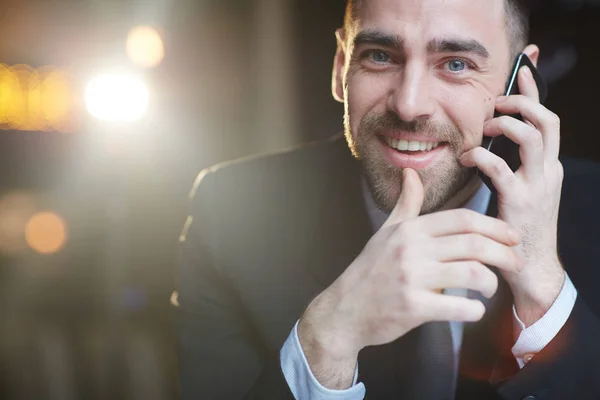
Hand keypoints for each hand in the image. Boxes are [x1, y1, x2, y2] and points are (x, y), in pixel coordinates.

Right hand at [297, 168, 522, 389]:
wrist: (345, 309)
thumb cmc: (370, 270)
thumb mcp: (386, 233)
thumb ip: (406, 205)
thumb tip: (411, 173)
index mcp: (410, 229)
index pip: (463, 220)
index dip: (494, 227)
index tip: (513, 236)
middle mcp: (411, 249)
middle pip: (474, 244)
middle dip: (505, 254)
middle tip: (517, 263)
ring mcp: (411, 278)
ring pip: (472, 273)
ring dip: (491, 283)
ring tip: (491, 289)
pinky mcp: (413, 307)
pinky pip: (459, 307)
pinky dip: (474, 311)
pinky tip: (473, 310)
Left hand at [460, 65, 565, 325]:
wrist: (530, 268)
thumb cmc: (517, 228)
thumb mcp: (520, 191)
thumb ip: (509, 164)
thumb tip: (487, 142)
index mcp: (546, 166)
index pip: (547, 119)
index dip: (535, 90)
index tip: (521, 66)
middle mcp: (548, 171)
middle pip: (547, 119)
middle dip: (523, 101)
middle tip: (495, 102)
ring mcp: (537, 186)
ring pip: (534, 137)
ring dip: (508, 123)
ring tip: (486, 126)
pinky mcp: (519, 204)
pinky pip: (501, 169)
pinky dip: (481, 157)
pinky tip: (466, 158)